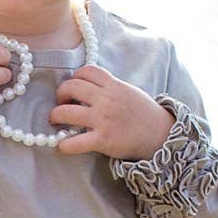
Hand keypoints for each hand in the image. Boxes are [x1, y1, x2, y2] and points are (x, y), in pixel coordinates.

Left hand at [51, 67, 171, 159]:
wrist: (161, 135)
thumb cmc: (144, 114)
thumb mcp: (129, 92)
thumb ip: (109, 87)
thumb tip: (88, 87)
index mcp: (114, 85)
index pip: (86, 71)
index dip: (74, 78)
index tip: (74, 89)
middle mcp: (106, 99)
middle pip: (71, 86)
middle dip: (61, 94)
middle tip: (62, 104)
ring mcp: (103, 119)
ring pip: (65, 112)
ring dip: (55, 116)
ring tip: (56, 122)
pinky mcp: (103, 140)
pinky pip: (75, 142)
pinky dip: (64, 145)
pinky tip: (63, 146)